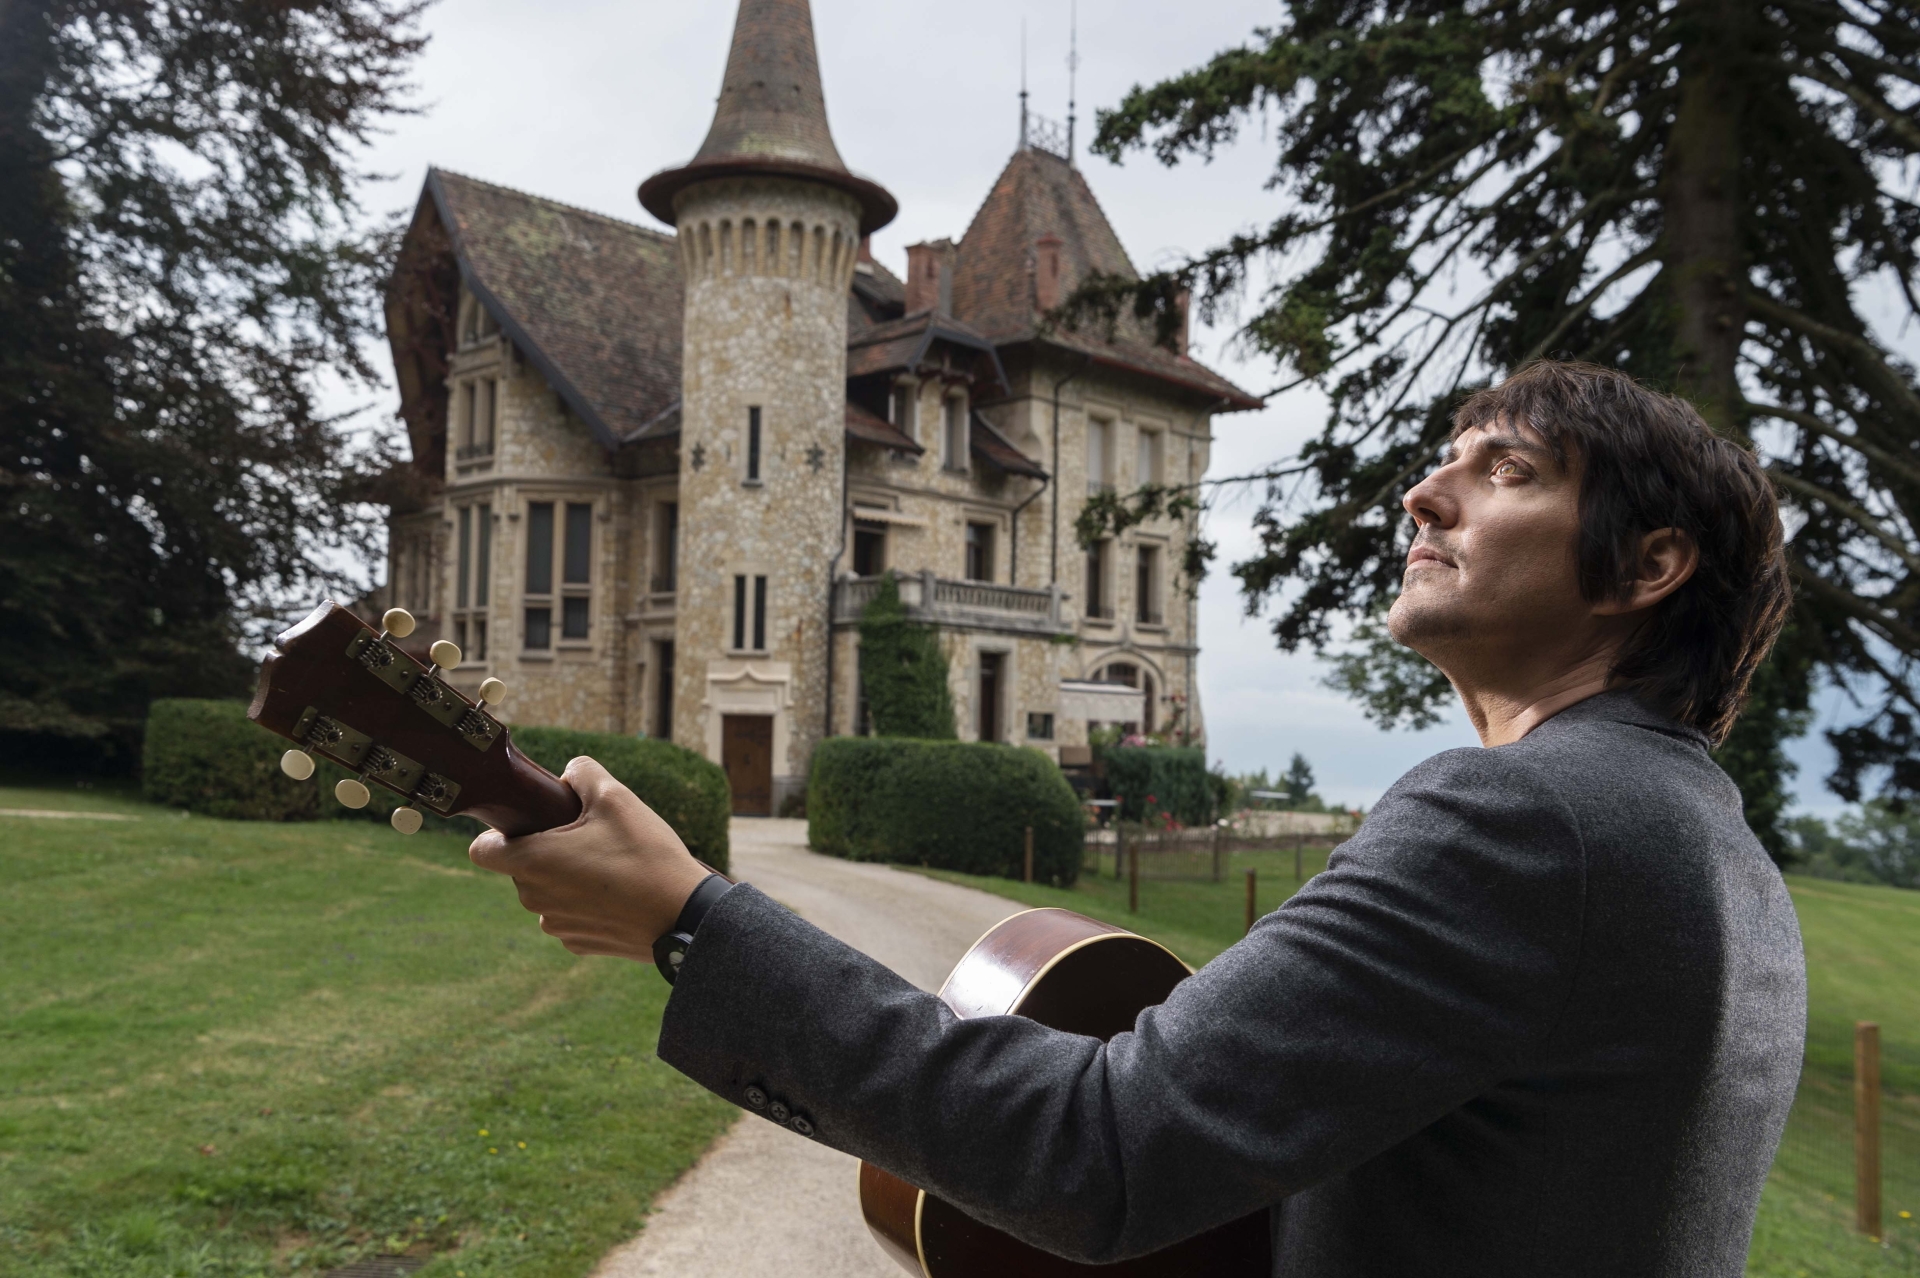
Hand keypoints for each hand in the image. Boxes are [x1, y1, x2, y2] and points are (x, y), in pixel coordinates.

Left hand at [468, 756, 713, 960]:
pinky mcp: (578, 944)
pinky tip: (619, 896)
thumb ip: (582, 773)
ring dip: (566, 878)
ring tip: (610, 868)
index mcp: (533, 861)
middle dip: (546, 850)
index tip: (531, 825)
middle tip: (590, 839)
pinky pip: (569, 914)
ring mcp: (555, 925)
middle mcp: (534, 898)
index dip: (499, 832)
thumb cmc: (647, 857)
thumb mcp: (617, 797)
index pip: (482, 849)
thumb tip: (568, 773)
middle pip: (521, 866)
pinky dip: (586, 904)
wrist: (684, 918)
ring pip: (547, 891)